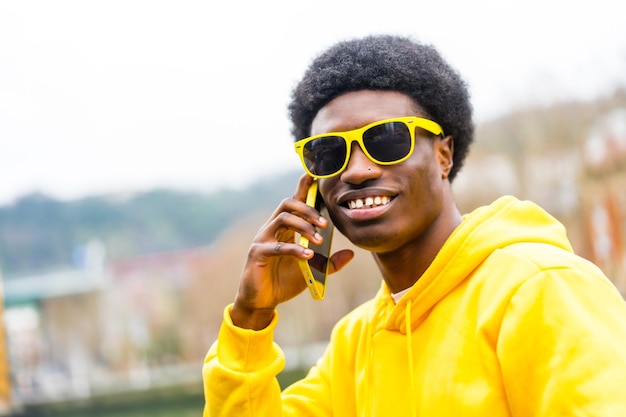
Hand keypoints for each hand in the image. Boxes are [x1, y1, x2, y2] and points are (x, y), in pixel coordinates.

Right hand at [231, 174, 353, 329]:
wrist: (262, 302)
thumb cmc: (284, 282)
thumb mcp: (312, 272)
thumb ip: (330, 263)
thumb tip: (350, 254)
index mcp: (285, 228)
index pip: (295, 202)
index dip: (304, 187)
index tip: (315, 175)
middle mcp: (272, 228)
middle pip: (288, 204)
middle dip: (308, 209)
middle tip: (324, 223)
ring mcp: (263, 239)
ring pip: (283, 219)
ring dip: (303, 226)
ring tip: (318, 240)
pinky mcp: (257, 253)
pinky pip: (277, 246)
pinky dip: (295, 249)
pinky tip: (308, 256)